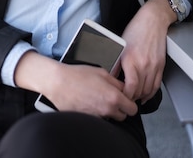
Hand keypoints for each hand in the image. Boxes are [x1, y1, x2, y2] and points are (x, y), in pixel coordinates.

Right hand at [13, 50, 136, 120]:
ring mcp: (97, 117)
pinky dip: (97, 112)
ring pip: (110, 118)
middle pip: (123, 116)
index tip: (126, 97)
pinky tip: (91, 102)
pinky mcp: (88, 120)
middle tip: (113, 97)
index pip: (133, 109)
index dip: (130, 102)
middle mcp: (107, 110)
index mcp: (114, 97)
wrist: (59, 83)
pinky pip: (99, 119)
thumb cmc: (79, 75)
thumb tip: (124, 88)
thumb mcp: (102, 72)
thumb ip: (116, 82)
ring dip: (109, 111)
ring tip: (99, 98)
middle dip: (121, 108)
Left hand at [120, 0, 175, 105]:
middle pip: (139, 91)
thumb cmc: (136, 29)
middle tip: (125, 99)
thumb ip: (116, 63)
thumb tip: (110, 77)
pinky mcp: (161, 66)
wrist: (153, 21)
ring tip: (134, 97)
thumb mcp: (121, 45)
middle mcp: (143, 65)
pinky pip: (156, 85)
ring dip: (141, 96)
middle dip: (131, 98)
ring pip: (148, 90)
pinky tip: (145, 95)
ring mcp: (153, 66)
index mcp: (130, 60)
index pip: (129, 88)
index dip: (124, 97)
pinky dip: (151, 93)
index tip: (120, 98)